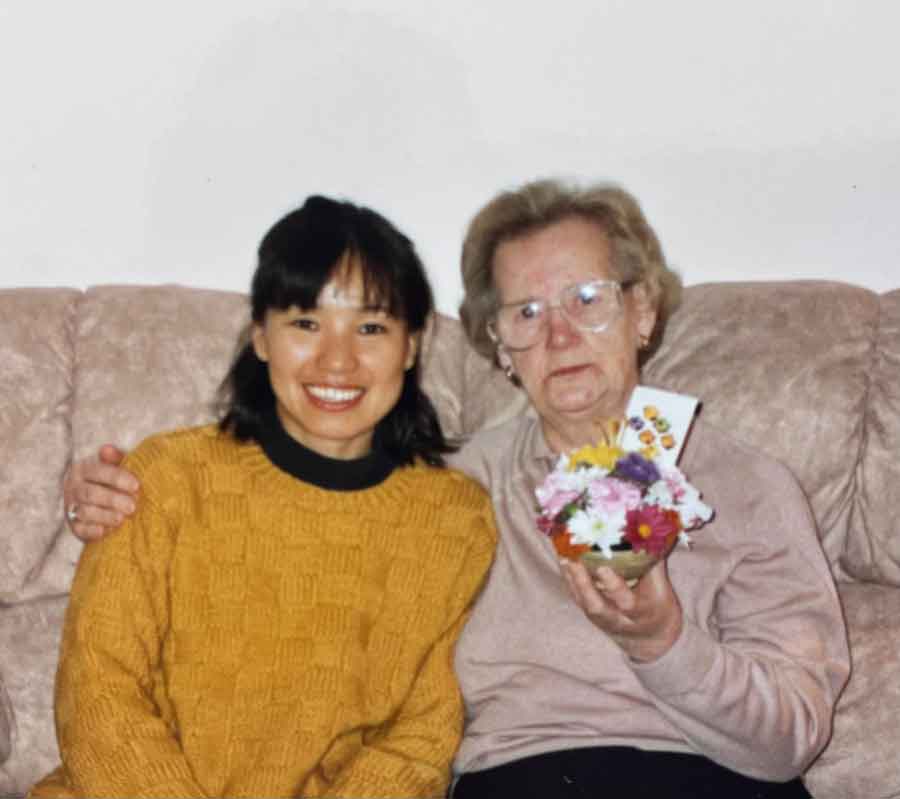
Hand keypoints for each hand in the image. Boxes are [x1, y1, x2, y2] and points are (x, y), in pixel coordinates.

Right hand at [64, 445, 138, 540]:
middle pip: (91, 493)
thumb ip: (116, 458)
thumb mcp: (117, 467)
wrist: (102, 505)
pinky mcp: (73, 525)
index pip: (98, 471)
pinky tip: (106, 531)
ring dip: (104, 516)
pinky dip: (92, 531)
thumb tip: (107, 448)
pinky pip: (80, 529)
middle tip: (132, 506)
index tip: (136, 486)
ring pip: (85, 512)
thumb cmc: (114, 482)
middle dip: (113, 500)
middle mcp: (73, 486)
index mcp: (83, 469)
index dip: (118, 478)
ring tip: (122, 519)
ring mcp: (71, 506)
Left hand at [560, 558, 682, 663]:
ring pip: (584, 603)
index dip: (614, 586)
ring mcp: (602, 619)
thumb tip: (650, 532)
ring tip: (565, 557)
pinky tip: (564, 562)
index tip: (603, 567)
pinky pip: (578, 599)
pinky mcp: (591, 615)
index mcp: (641, 613)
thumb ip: (654, 563)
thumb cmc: (657, 607)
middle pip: (597, 607)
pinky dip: (569, 580)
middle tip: (574, 561)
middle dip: (584, 585)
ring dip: (572, 580)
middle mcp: (618, 619)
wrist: (649, 638)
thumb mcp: (662, 589)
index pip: (626, 602)